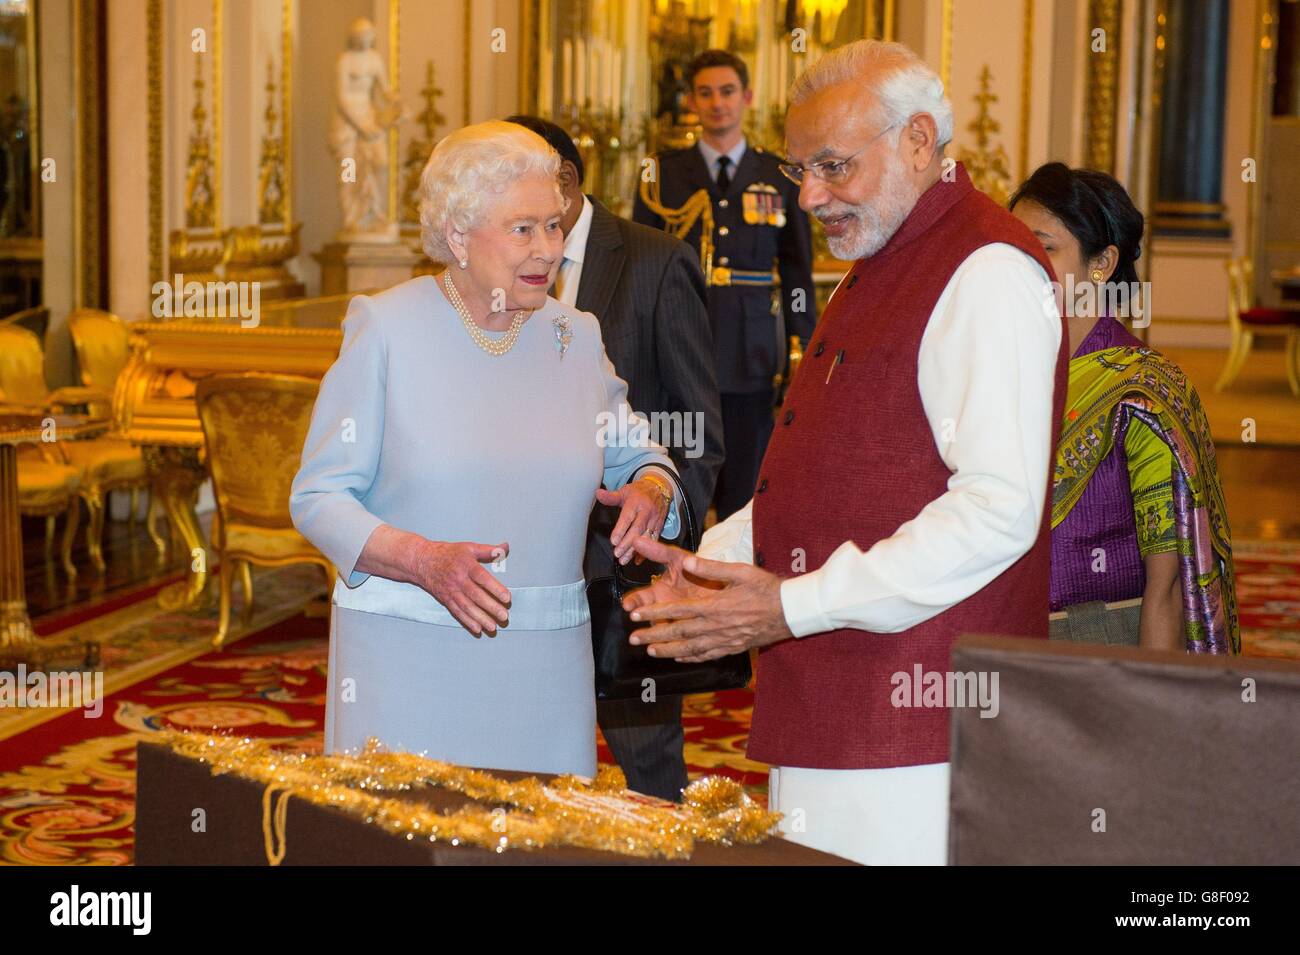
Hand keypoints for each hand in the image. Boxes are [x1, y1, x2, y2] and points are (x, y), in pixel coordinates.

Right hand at [412, 540, 510, 636]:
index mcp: (466, 565)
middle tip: (504, 616)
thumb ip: (489, 550)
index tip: (507, 598)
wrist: (422, 561)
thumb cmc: (448, 554)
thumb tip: (505, 547)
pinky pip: (457, 612)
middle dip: (491, 607)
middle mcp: (458, 580)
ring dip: (480, 618)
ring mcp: (451, 591)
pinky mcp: (446, 599)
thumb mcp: (469, 548)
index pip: (482, 578)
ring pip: (467, 607)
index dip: (495, 588)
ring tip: (493, 627)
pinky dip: (467, 622)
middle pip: (476, 595)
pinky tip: (477, 629)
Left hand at [596, 476, 669, 565]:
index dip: (621, 529)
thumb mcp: (624, 491)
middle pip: (637, 529)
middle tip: (617, 554)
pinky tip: (637, 560)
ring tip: (624, 559)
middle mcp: (647, 511)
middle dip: (627, 543)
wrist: (659, 488)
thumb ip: (610, 496)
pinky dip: (646, 552)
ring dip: (635, 550)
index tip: (614, 541)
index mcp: (636, 502)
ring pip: (646, 537)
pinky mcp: (659, 527)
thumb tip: (598, 493)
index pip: (628, 517)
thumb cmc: (640, 492)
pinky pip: (653, 541)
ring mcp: (654, 520)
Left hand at [622, 537, 792, 661]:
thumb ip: (710, 568)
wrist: (791, 611)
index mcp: (714, 605)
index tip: (635, 615)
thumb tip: (686, 560)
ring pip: (690, 648)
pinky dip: (691, 657)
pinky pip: (707, 655)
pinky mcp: (733, 647)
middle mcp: (716, 626)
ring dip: (668, 650)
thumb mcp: (740, 571)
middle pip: (678, 633)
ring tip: (651, 651)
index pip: (676, 610)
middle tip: (633, 639)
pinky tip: (680, 658)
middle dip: (653, 635)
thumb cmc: (767, 588)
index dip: (654, 613)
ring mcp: (724, 639)